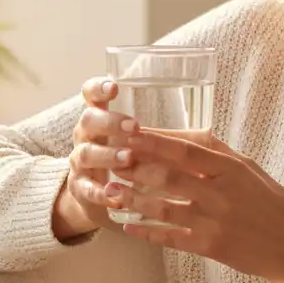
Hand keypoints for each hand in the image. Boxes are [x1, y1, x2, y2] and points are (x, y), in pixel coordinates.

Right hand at [55, 77, 141, 238]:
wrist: (97, 195)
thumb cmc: (125, 159)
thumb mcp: (137, 142)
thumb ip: (157, 132)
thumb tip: (203, 126)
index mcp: (101, 118)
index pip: (91, 94)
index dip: (98, 88)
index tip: (114, 87)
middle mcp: (86, 136)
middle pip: (88, 120)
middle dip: (110, 122)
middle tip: (134, 126)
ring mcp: (80, 162)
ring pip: (86, 154)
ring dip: (107, 155)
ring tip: (128, 158)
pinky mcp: (80, 189)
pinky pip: (86, 189)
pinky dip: (101, 192)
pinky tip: (115, 194)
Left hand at [104, 129, 283, 282]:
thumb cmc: (270, 201)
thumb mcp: (249, 167)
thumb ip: (217, 151)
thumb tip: (180, 134)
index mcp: (231, 168)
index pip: (186, 150)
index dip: (155, 140)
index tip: (130, 131)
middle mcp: (221, 193)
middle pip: (169, 177)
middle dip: (136, 167)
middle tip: (110, 159)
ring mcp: (215, 222)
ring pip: (165, 208)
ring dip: (134, 199)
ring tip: (110, 190)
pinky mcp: (211, 247)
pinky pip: (173, 238)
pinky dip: (148, 232)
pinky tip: (128, 227)